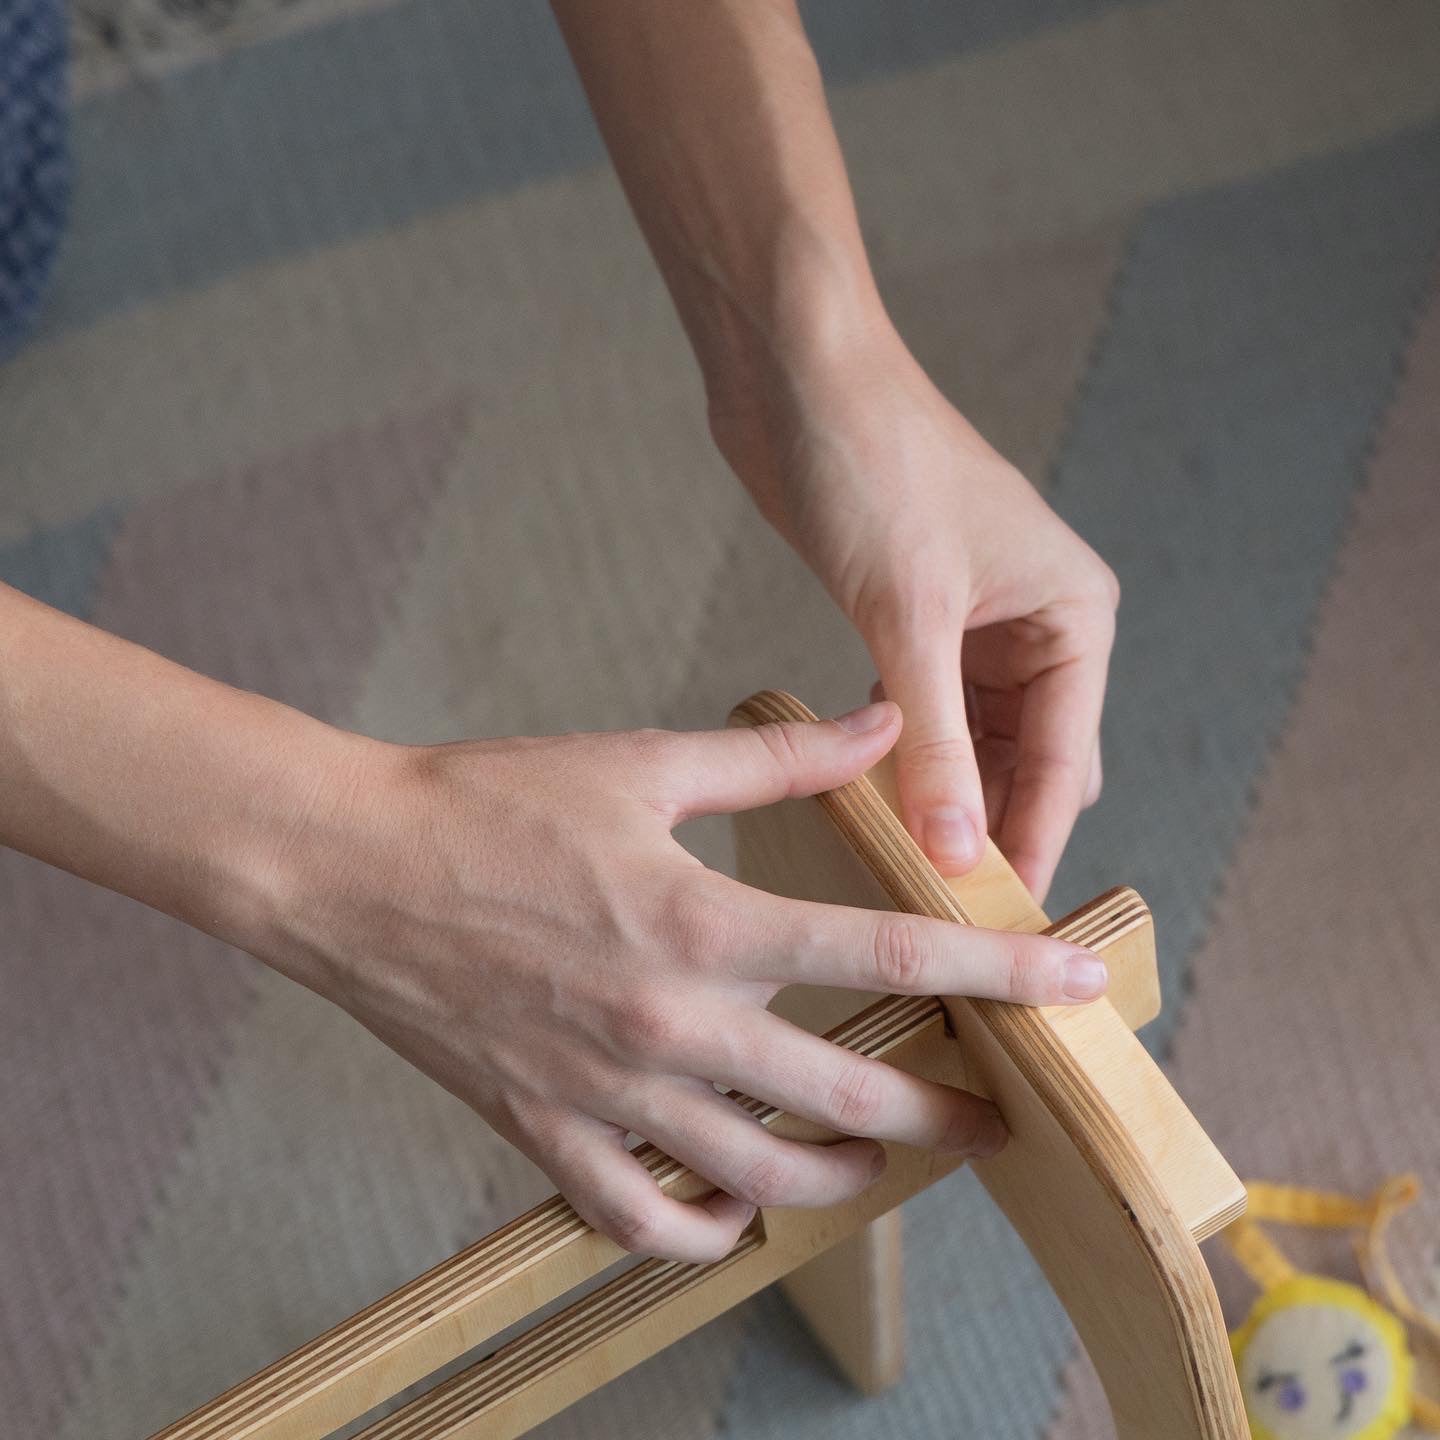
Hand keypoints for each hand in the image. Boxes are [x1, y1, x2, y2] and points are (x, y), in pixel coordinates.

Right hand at [268, 704, 1108, 1261]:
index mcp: (702, 921)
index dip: (997, 969)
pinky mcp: (545, 1132)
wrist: (349, 867)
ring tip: (880, 1159)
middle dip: (946, 1111)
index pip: (884, 952)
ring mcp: (606, 1093)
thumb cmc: (490, 802)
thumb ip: (778, 757)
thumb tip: (880, 724)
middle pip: (848, 1095)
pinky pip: (642, 1220)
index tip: (1076, 984)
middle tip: (994, 1112)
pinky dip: (701, 1231)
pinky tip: (739, 1214)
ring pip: (759, 1177)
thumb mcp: (642, 762)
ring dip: (841, 1177)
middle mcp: (668, 1023)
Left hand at [711, 327, 1119, 900]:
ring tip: (906, 874)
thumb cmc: (873, 465)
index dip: (1033, 848)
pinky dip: (906, 761)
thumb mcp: (909, 614)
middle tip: (948, 918)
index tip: (1002, 933)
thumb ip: (936, 743)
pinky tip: (869, 803)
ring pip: (977, 748)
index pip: (1065, 763)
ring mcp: (976, 627)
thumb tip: (956, 854)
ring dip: (946, 802)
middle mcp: (1038, 626)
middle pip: (1031, 764)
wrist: (798, 377)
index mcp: (1073, 616)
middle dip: (994, 832)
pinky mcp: (915, 623)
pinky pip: (926, 717)